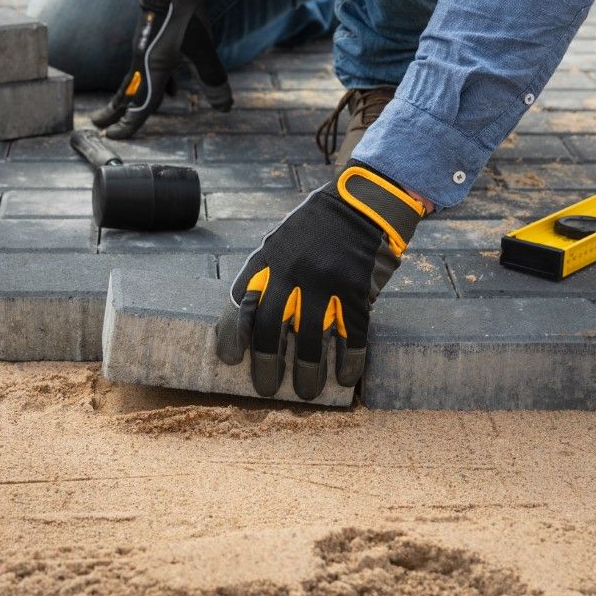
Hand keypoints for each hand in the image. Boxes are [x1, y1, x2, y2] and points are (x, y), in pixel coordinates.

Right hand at [91, 0, 232, 139]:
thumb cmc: (185, 15)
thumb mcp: (203, 50)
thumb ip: (213, 79)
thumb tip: (224, 107)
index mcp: (152, 71)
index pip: (139, 106)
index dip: (129, 125)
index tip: (115, 138)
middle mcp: (142, 63)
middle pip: (124, 95)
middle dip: (112, 113)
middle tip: (98, 126)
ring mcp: (143, 51)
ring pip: (134, 82)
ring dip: (129, 100)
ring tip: (128, 113)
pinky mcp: (150, 42)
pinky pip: (147, 70)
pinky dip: (154, 85)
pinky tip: (172, 89)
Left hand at [216, 162, 424, 399]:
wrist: (364, 202)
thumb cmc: (319, 227)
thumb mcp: (283, 240)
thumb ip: (269, 273)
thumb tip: (253, 318)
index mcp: (269, 258)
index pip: (242, 302)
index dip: (233, 334)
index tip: (230, 359)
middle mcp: (292, 271)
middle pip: (272, 328)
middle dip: (266, 364)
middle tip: (265, 389)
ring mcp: (326, 282)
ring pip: (310, 339)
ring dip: (307, 371)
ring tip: (305, 393)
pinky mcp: (357, 290)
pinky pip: (351, 334)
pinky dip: (349, 360)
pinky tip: (346, 377)